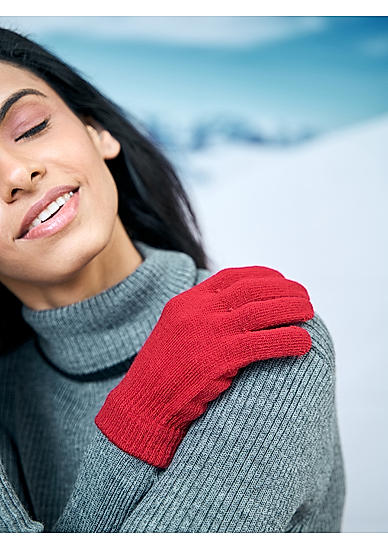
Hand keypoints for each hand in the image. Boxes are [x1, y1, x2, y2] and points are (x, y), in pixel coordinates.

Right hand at [95, 265, 313, 467]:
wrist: (143, 405)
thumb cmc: (163, 372)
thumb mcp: (176, 330)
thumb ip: (203, 315)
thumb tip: (240, 308)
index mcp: (186, 302)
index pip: (231, 277)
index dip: (262, 276)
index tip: (282, 280)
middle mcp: (197, 312)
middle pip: (250, 290)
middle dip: (283, 290)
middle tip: (304, 296)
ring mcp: (207, 334)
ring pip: (260, 312)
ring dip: (291, 310)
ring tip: (310, 313)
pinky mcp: (218, 359)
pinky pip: (262, 344)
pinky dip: (288, 340)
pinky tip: (304, 343)